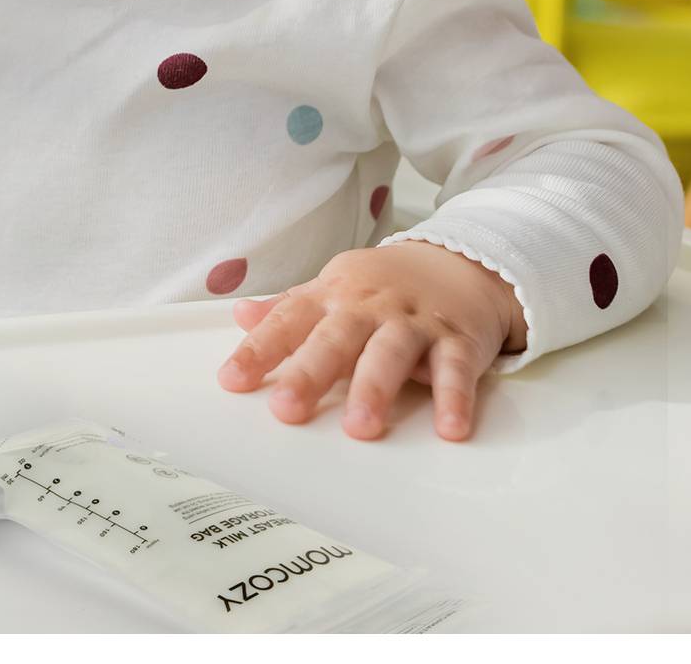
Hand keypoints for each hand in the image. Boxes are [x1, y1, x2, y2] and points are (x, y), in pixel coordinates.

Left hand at [215, 242, 527, 441]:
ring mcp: (413, 322)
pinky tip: (449, 429)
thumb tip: (240, 316)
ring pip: (391, 353)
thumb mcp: (332, 287)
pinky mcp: (457, 339)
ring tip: (360, 427)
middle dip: (310, 373)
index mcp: (332, 295)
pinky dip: (454, 398)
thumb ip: (288, 307)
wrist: (458, 261)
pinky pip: (456, 369)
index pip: (288, 321)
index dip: (259, 350)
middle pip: (336, 339)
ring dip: (375, 388)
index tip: (232, 380)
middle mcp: (369, 306)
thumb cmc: (383, 285)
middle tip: (287, 409)